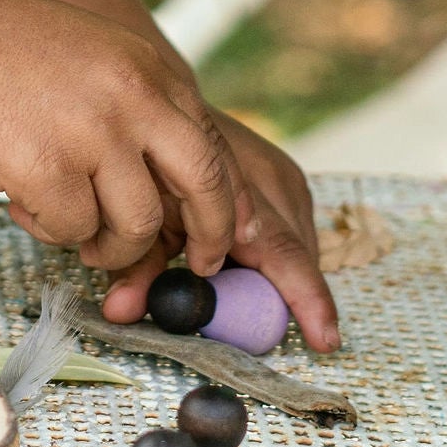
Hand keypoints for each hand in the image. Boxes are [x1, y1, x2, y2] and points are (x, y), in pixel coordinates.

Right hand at [0, 0, 242, 276]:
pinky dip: (49, 229)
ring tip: (73, 229)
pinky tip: (21, 199)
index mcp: (147, 67)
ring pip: (135, 226)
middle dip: (207, 237)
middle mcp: (133, 96)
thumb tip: (164, 181)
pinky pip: (70, 231)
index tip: (214, 235)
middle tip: (195, 266)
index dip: (223, 201)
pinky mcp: (47, 170)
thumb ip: (133, 104)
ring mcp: (93, 134)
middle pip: (203, 186)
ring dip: (108, 244)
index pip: (211, 145)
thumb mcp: (91, 54)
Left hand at [100, 111, 339, 350]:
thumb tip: (120, 312)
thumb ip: (135, 266)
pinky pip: (294, 225)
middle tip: (303, 338)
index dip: (305, 298)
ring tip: (255, 293)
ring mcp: (279, 169)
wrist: (154, 107)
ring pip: (300, 240)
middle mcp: (267, 174)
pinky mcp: (283, 171)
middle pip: (296, 250)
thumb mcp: (138, 218)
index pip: (281, 251)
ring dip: (284, 273)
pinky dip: (279, 251)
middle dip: (297, 296)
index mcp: (233, 186)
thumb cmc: (146, 166)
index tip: (326, 339)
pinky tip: (253, 263)